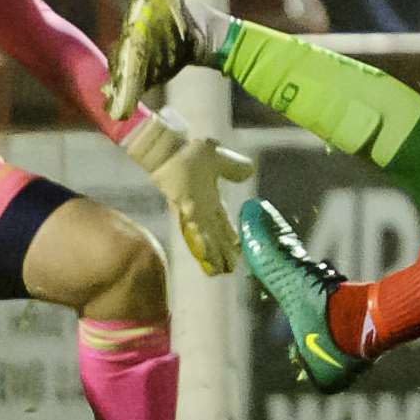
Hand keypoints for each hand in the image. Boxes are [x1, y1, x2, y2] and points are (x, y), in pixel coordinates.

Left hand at [122, 113, 255, 274]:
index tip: (239, 250)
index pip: (223, 223)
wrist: (169, 149)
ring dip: (212, 254)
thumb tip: (250, 171)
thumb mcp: (219, 159)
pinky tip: (206, 256)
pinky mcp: (185, 206)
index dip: (230, 237)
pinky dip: (202, 242)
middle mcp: (202, 209)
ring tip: (219, 271)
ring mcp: (193, 209)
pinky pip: (195, 227)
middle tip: (230, 270)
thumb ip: (234, 166)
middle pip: (216, 235)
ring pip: (206, 237)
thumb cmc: (190, 153)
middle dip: (223, 253)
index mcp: (210, 200)